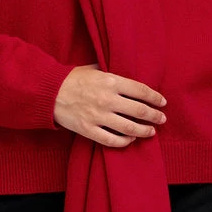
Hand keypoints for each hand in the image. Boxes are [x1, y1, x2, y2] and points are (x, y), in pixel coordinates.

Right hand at [53, 63, 167, 146]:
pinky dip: (125, 142)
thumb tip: (130, 78)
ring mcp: (98, 116)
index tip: (163, 102)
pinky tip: (130, 139)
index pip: (141, 90)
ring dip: (144, 131)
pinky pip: (112, 140)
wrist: (49, 92)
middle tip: (162, 119)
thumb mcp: (95, 69)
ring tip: (151, 131)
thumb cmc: (73, 78)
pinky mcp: (89, 130)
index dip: (155, 97)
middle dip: (154, 116)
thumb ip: (113, 74)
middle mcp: (108, 99)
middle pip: (139, 111)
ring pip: (129, 128)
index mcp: (111, 81)